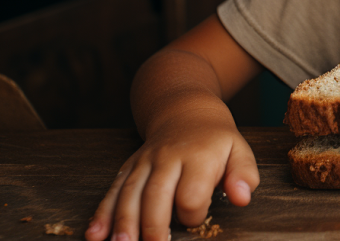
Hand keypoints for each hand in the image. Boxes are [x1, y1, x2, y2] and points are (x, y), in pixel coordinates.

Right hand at [84, 114, 258, 240]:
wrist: (186, 111)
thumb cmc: (216, 140)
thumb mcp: (239, 150)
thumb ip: (244, 175)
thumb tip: (242, 198)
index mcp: (198, 156)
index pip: (191, 193)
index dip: (193, 214)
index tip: (197, 220)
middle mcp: (168, 158)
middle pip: (156, 194)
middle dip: (152, 226)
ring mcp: (145, 162)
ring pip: (129, 193)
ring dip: (123, 223)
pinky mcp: (129, 167)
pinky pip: (113, 190)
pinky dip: (102, 214)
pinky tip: (95, 235)